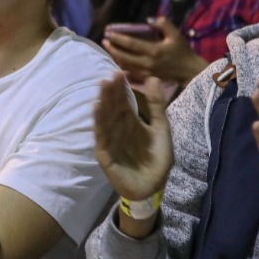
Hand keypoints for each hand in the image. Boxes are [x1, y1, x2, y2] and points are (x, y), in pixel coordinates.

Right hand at [94, 73, 172, 203]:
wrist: (154, 186)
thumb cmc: (157, 159)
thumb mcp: (161, 128)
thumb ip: (157, 105)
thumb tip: (152, 77)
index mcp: (131, 123)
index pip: (124, 102)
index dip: (121, 88)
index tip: (119, 72)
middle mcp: (118, 129)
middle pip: (113, 108)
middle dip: (111, 93)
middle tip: (109, 76)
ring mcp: (110, 141)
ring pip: (105, 119)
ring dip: (103, 104)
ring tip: (101, 88)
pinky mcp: (105, 153)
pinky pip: (101, 136)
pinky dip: (98, 123)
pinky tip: (97, 108)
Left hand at [102, 17, 207, 84]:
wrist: (189, 71)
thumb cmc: (183, 51)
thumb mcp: (176, 34)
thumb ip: (164, 24)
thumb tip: (149, 19)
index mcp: (154, 51)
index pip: (131, 44)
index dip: (119, 39)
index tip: (109, 33)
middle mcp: (147, 62)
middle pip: (124, 57)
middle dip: (112, 49)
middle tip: (104, 41)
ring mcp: (146, 72)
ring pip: (125, 66)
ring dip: (115, 57)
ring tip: (108, 49)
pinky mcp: (147, 77)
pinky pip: (130, 72)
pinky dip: (122, 66)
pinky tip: (117, 61)